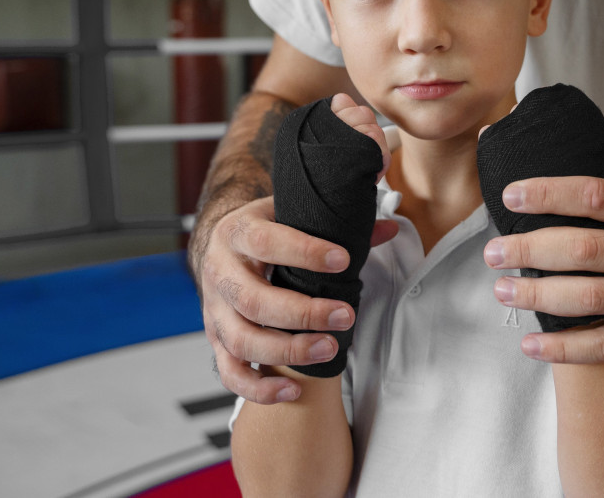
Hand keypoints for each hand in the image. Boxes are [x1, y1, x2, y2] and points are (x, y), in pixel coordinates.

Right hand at [198, 94, 396, 402]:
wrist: (222, 247)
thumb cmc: (269, 230)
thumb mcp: (295, 213)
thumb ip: (339, 220)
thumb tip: (389, 227)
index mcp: (239, 231)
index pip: (266, 240)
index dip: (304, 251)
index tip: (344, 259)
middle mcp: (220, 271)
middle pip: (252, 300)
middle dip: (302, 312)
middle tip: (346, 314)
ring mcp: (214, 309)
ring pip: (241, 340)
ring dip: (287, 350)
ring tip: (330, 350)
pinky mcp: (215, 340)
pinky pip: (230, 372)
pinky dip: (259, 388)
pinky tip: (293, 390)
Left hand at [482, 176, 603, 363]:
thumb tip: (541, 184)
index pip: (598, 194)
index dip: (550, 194)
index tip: (511, 197)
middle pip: (586, 249)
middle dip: (531, 250)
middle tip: (494, 252)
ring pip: (590, 298)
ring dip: (538, 296)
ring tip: (504, 290)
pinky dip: (562, 348)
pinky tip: (530, 344)